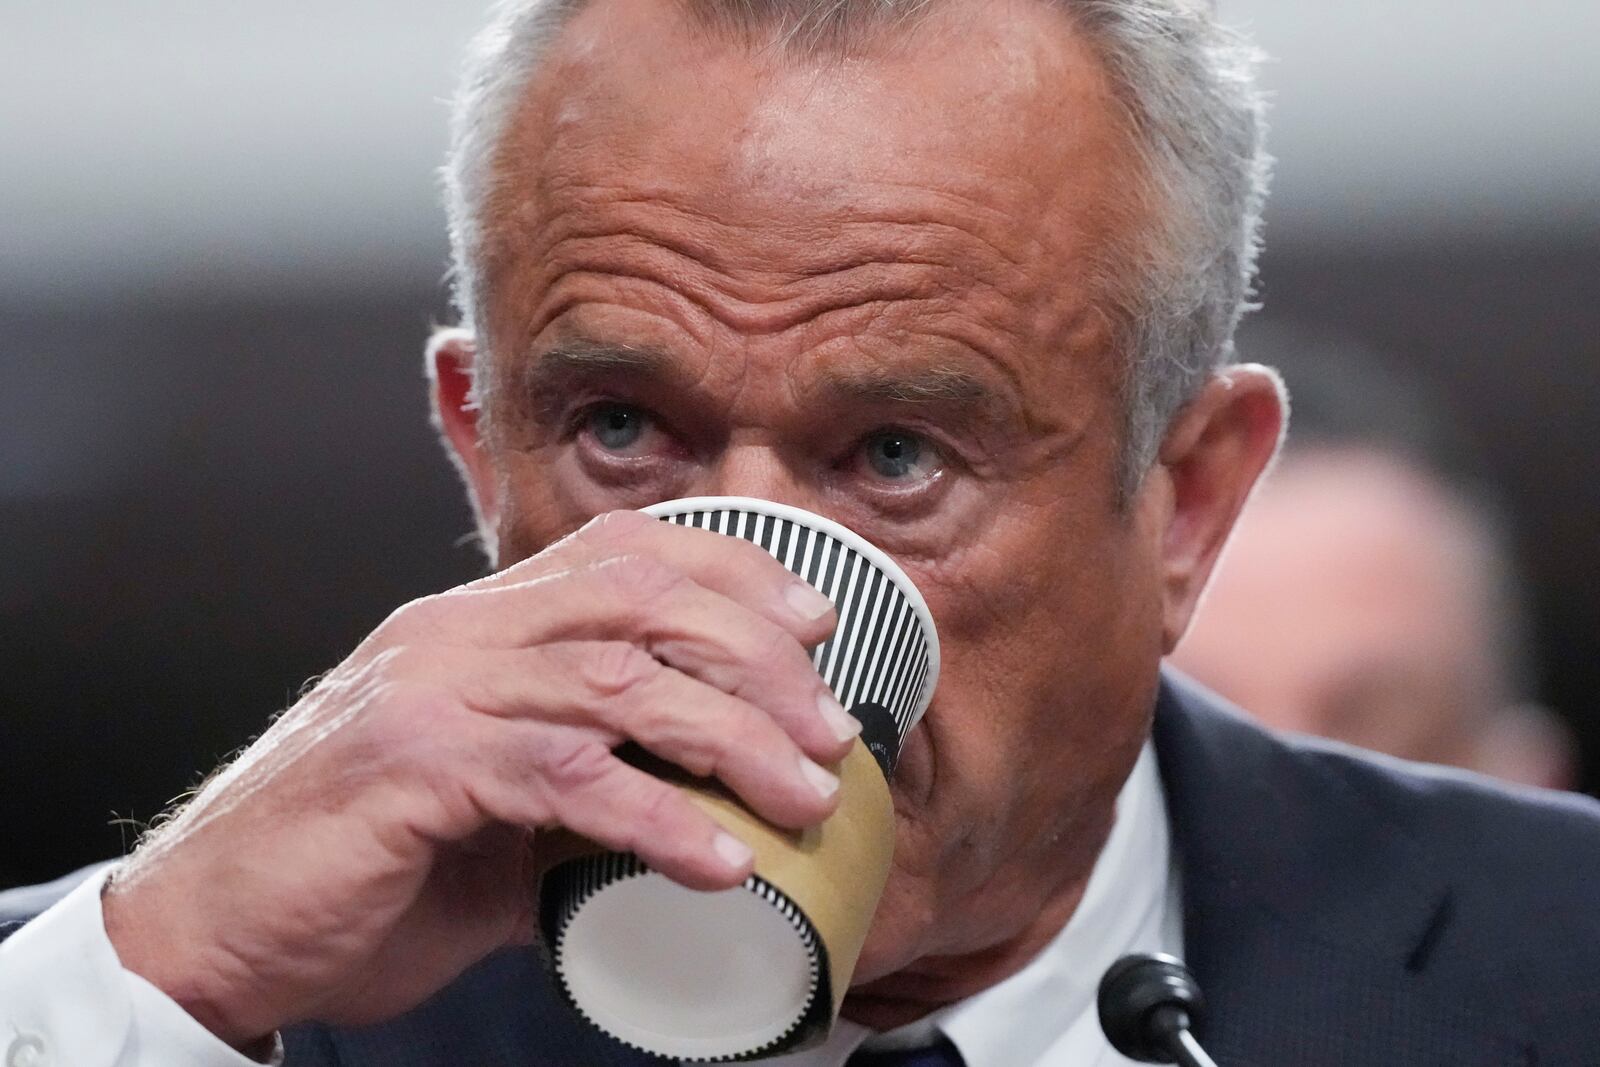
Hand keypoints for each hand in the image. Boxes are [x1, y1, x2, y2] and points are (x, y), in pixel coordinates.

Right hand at [101, 510, 856, 1046]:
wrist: (217, 926)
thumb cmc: (363, 865)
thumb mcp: (493, 812)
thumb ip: (583, 797)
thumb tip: (697, 822)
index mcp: (480, 624)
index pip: (625, 550)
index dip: (734, 573)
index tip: (817, 623)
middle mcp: (457, 632)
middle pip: (640, 599)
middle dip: (756, 657)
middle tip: (829, 730)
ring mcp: (431, 688)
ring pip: (616, 678)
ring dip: (729, 736)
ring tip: (803, 794)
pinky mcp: (411, 764)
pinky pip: (561, 773)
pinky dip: (654, 816)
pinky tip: (715, 857)